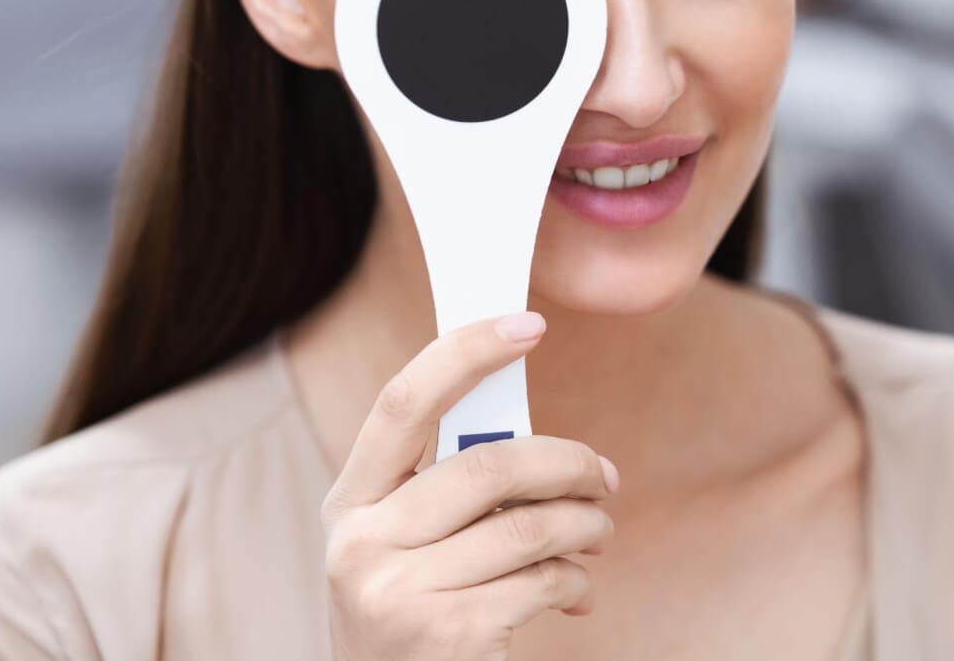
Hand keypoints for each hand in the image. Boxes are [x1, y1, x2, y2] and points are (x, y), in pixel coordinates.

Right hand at [320, 312, 618, 659]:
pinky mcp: (447, 635)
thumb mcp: (408, 547)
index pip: (403, 403)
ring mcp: (398, 594)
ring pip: (528, 526)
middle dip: (567, 463)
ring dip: (584, 525)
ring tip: (598, 533)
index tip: (529, 324)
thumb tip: (548, 450)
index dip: (466, 353)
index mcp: (350, 505)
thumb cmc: (416, 613)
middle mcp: (360, 545)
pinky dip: (573, 579)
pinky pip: (541, 579)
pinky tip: (574, 591)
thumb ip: (452, 492)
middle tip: (603, 477)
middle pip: (488, 466)